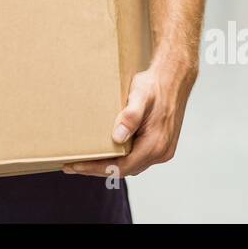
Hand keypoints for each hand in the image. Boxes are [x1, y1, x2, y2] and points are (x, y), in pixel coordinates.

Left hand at [62, 56, 197, 178]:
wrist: (174, 78)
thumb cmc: (155, 85)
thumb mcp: (140, 95)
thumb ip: (131, 116)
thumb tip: (118, 138)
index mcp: (155, 144)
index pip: (122, 166)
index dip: (97, 168)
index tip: (76, 166)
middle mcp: (160, 152)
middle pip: (124, 170)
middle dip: (97, 169)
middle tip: (72, 166)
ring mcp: (162, 150)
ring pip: (131, 166)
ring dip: (108, 166)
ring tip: (84, 162)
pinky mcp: (160, 145)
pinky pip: (137, 158)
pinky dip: (120, 159)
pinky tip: (106, 152)